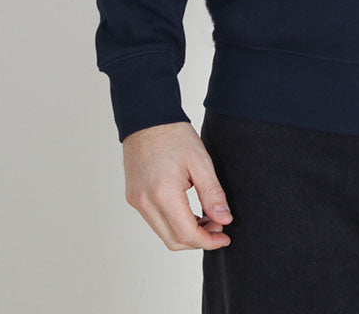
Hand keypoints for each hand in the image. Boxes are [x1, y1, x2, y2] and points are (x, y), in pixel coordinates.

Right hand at [122, 121, 233, 250]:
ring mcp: (137, 202)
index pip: (187, 234)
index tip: (225, 237)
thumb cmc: (174, 135)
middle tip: (218, 226)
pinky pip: (155, 221)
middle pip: (173, 240)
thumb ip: (212, 194)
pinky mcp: (134, 197)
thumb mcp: (201, 162)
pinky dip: (173, 223)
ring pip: (163, 233)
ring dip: (186, 233)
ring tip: (206, 218)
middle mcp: (145, 203)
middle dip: (199, 240)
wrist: (148, 117)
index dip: (208, 241)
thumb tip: (224, 220)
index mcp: (163, 194)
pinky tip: (188, 211)